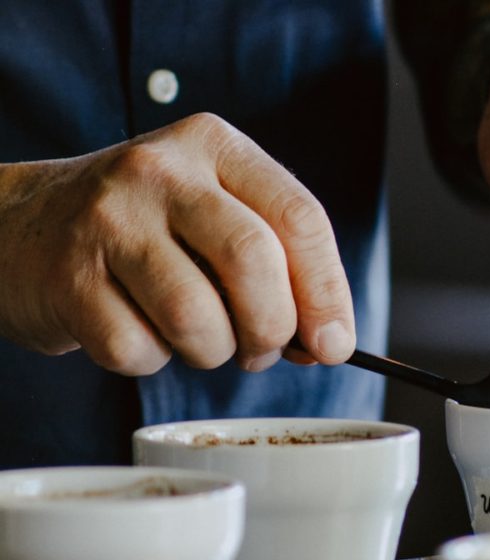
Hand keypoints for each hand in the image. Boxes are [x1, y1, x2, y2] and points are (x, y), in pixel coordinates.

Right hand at [0, 113, 354, 374]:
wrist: (24, 224)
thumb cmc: (148, 229)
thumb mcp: (216, 214)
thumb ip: (278, 264)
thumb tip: (328, 339)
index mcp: (215, 146)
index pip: (299, 217)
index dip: (327, 291)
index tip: (335, 343)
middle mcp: (161, 171)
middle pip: (252, 260)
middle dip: (273, 327)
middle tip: (264, 349)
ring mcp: (108, 221)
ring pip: (196, 317)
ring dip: (213, 351)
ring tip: (202, 340)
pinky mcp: (67, 278)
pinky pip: (137, 349)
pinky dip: (153, 360)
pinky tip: (141, 331)